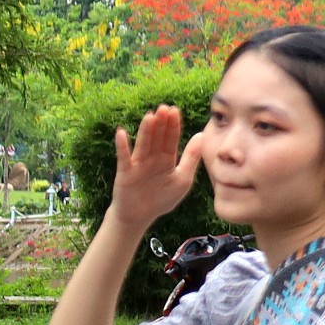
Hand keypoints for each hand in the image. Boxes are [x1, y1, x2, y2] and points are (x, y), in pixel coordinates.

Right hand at [109, 103, 208, 226]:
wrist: (140, 216)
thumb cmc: (162, 198)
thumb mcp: (182, 179)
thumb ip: (191, 158)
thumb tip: (202, 136)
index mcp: (166, 160)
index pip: (171, 140)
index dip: (173, 126)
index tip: (175, 110)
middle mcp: (152, 159)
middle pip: (157, 139)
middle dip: (161, 124)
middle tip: (164, 108)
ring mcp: (138, 164)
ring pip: (143, 145)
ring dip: (146, 131)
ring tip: (150, 116)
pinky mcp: (125, 173)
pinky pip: (124, 158)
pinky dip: (122, 146)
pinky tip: (122, 133)